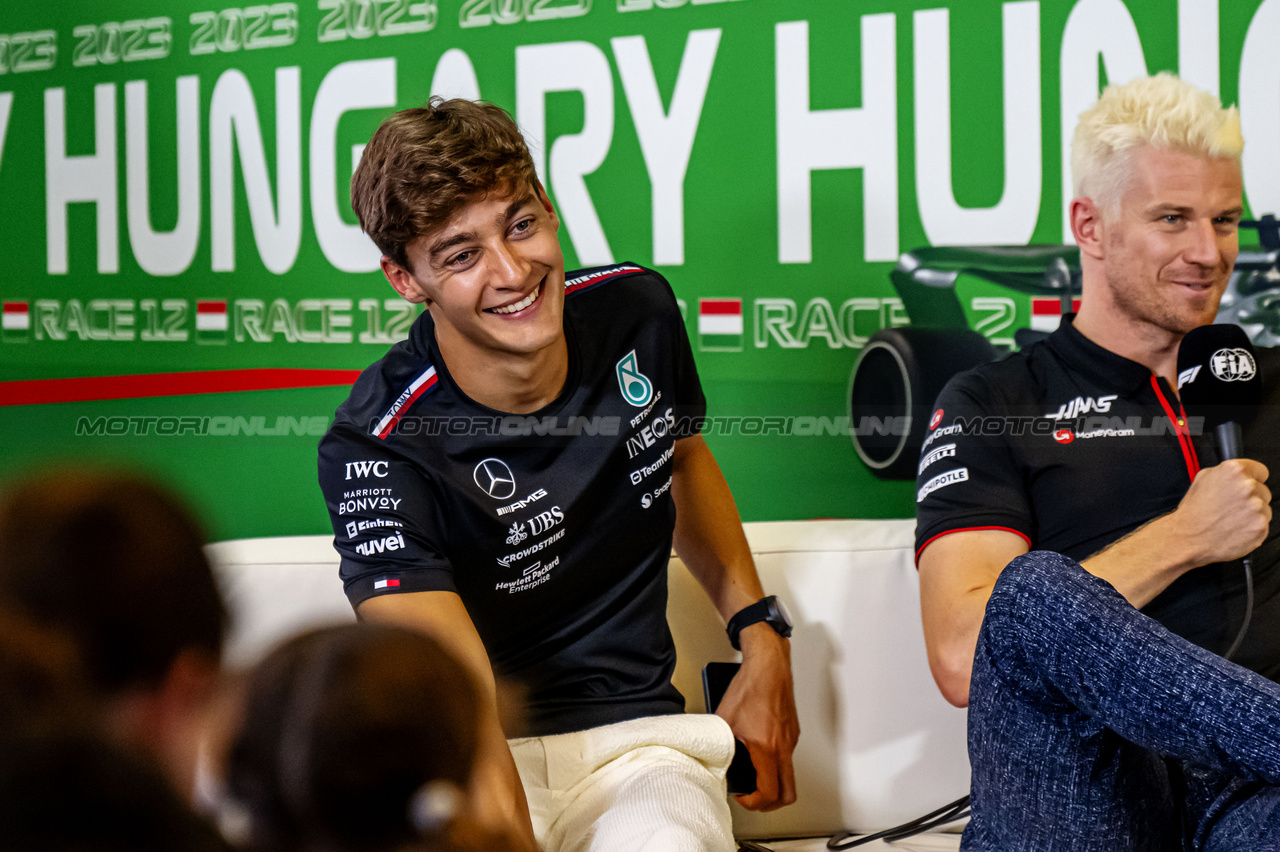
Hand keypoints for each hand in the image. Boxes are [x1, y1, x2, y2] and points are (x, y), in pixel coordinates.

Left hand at [713, 624, 799, 810]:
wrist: (769, 664)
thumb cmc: (751, 685)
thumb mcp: (725, 719)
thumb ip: (720, 742)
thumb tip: (712, 756)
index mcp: (767, 748)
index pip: (769, 792)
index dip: (754, 803)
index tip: (743, 797)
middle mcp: (784, 746)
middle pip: (788, 793)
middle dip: (770, 803)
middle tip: (753, 798)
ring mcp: (791, 739)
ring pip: (789, 774)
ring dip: (773, 781)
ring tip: (753, 774)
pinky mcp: (792, 731)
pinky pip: (787, 756)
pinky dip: (775, 763)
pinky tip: (759, 751)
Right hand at [1174, 459, 1270, 564]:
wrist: (1187, 537)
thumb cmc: (1193, 511)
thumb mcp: (1202, 479)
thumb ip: (1225, 473)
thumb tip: (1239, 474)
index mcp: (1234, 470)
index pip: (1261, 471)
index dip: (1252, 480)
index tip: (1244, 489)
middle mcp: (1248, 486)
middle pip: (1263, 491)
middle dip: (1251, 499)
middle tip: (1231, 507)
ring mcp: (1256, 507)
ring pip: (1264, 510)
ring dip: (1252, 515)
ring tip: (1231, 519)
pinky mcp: (1260, 526)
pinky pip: (1263, 526)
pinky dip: (1251, 529)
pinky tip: (1235, 529)